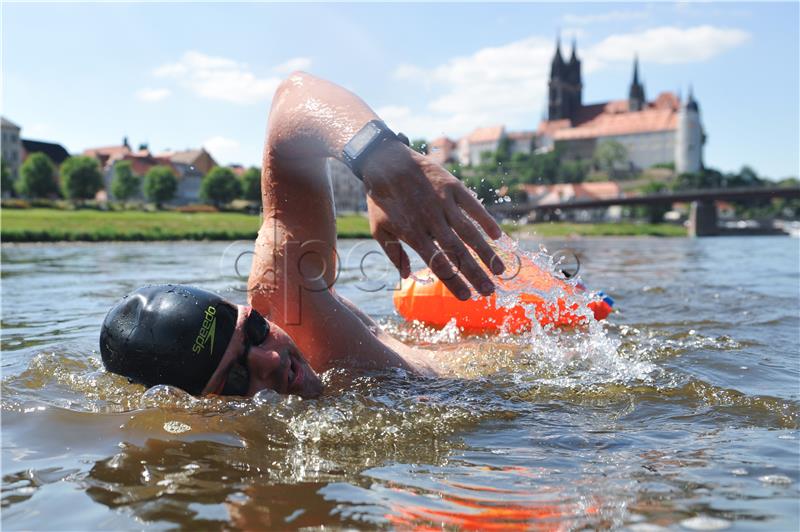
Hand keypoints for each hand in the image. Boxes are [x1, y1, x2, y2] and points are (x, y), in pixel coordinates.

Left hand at [361, 139, 504, 299]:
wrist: (384, 160)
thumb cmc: (380, 199)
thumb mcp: (379, 230)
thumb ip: (394, 254)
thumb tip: (406, 277)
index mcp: (414, 234)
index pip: (438, 264)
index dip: (453, 282)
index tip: (466, 298)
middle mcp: (432, 221)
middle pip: (458, 253)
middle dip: (475, 274)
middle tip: (490, 292)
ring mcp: (444, 203)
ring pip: (470, 232)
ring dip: (486, 253)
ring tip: (500, 270)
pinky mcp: (452, 187)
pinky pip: (473, 206)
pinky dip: (486, 220)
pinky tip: (498, 236)